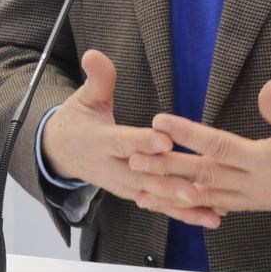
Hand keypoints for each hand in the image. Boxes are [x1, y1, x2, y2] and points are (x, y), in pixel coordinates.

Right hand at [40, 49, 211, 217]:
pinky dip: (183, 214)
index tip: (165, 141)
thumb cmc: (78, 121)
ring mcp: (124, 185)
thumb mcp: (84, 98)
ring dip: (181, 204)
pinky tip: (209, 217)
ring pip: (154, 197)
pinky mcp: (134, 194)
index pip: (123, 142)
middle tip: (194, 188)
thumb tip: (94, 54)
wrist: (61, 153)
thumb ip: (97, 79)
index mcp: (101, 142)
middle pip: (143, 177)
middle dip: (169, 184)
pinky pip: (159, 206)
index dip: (143, 142)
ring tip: (210, 209)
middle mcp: (112, 168)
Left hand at [129, 78, 270, 220]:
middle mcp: (255, 185)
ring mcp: (254, 199)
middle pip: (203, 176)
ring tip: (141, 190)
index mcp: (265, 161)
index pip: (218, 146)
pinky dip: (194, 206)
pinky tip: (173, 204)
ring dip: (172, 193)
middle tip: (133, 161)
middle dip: (166, 169)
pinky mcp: (256, 204)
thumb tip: (270, 87)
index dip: (187, 133)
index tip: (159, 121)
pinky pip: (218, 207)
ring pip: (206, 197)